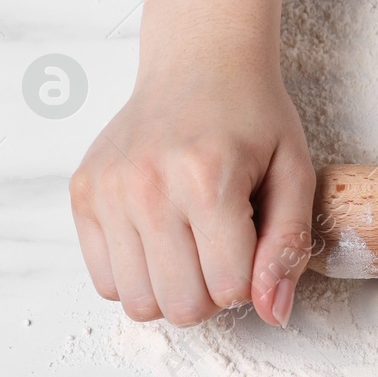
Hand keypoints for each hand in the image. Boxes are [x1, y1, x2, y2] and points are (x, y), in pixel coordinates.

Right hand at [69, 62, 314, 326]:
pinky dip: (137, 275)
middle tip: (223, 250)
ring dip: (172, 289)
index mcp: (207, 180)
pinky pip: (104, 281)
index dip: (250, 281)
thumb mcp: (295, 175)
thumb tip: (273, 313)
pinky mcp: (82, 193)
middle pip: (181, 306)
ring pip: (138, 302)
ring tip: (192, 246)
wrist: (200, 63)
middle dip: (211, 294)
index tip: (253, 245)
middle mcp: (147, 186)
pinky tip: (160, 239)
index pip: (228, 289)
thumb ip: (289, 246)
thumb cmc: (253, 118)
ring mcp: (107, 190)